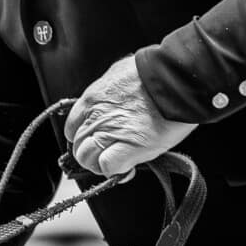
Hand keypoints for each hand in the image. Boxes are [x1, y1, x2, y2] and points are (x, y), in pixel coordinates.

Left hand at [62, 55, 197, 175]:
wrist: (173, 79)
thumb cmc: (152, 74)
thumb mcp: (118, 75)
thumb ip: (108, 93)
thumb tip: (112, 101)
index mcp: (91, 99)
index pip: (72, 128)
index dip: (84, 137)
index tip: (96, 140)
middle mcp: (95, 117)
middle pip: (78, 146)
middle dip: (92, 153)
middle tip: (109, 153)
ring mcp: (109, 132)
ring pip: (87, 159)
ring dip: (100, 164)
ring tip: (118, 162)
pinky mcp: (129, 147)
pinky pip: (108, 167)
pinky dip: (115, 171)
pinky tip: (128, 168)